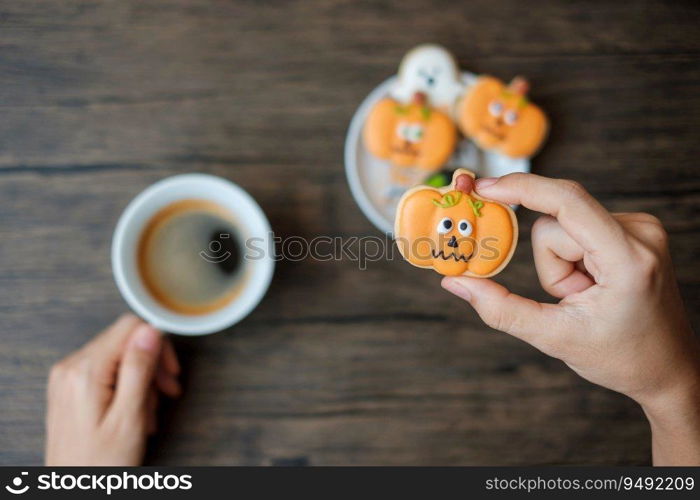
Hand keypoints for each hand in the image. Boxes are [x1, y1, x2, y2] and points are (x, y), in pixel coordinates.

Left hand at [45, 314, 180, 464]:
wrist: (71, 492)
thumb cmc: (99, 464)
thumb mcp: (128, 417)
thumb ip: (138, 369)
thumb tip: (150, 331)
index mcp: (85, 371)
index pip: (130, 328)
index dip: (158, 344)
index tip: (170, 371)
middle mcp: (71, 367)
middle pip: (124, 340)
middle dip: (152, 364)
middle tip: (168, 391)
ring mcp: (67, 377)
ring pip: (118, 355)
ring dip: (142, 378)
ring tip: (150, 409)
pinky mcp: (70, 387)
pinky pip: (105, 370)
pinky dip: (126, 385)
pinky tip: (135, 409)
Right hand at [441, 173, 699, 464]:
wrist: (668, 368)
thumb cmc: (621, 357)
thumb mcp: (554, 338)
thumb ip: (501, 309)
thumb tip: (456, 283)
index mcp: (628, 258)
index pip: (568, 202)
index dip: (522, 188)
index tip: (484, 188)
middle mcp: (640, 232)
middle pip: (556, 224)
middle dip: (550, 264)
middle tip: (572, 298)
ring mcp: (639, 228)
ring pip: (563, 226)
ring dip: (561, 263)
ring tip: (585, 296)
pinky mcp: (633, 229)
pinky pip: (577, 229)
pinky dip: (573, 257)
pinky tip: (593, 285)